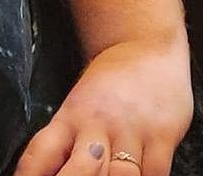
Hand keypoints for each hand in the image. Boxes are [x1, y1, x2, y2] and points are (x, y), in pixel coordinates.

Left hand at [12, 36, 192, 175]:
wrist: (147, 41)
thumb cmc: (111, 84)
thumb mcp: (79, 106)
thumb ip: (65, 145)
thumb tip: (49, 171)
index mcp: (70, 117)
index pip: (39, 155)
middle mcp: (98, 123)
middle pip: (80, 173)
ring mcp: (131, 129)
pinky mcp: (162, 135)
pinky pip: (154, 175)